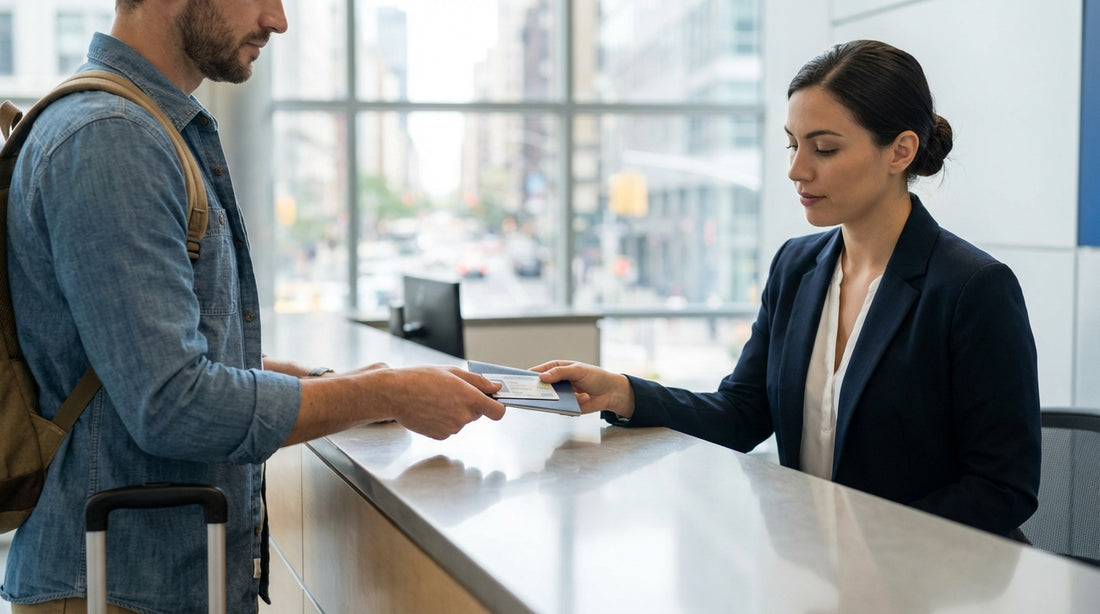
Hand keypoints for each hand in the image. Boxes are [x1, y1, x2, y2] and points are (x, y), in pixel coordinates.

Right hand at [384, 365, 506, 439]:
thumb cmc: (421, 379)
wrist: (395, 394)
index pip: (498, 412)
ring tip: (436, 399)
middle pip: (478, 413)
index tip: (493, 401)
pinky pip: (450, 428)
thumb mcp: (452, 371)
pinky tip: (431, 409)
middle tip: (451, 392)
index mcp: (470, 398)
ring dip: (455, 411)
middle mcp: (464, 416)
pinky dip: (444, 420)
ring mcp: (452, 428)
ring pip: (462, 420)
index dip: (497, 406)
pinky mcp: (441, 436)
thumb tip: (496, 387)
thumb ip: (478, 381)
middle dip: (470, 404)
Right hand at [530, 360, 634, 418]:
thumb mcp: (578, 370)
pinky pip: (560, 409)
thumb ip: (560, 373)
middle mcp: (558, 383)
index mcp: (558, 369)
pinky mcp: (568, 407)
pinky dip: (564, 408)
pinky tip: (575, 402)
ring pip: (549, 400)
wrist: (611, 393)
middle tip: (527, 393)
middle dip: (535, 390)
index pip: (540, 371)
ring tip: (547, 401)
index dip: (530, 375)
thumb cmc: (596, 377)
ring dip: (548, 401)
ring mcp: (562, 396)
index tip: (520, 380)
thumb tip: (542, 377)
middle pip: (541, 387)